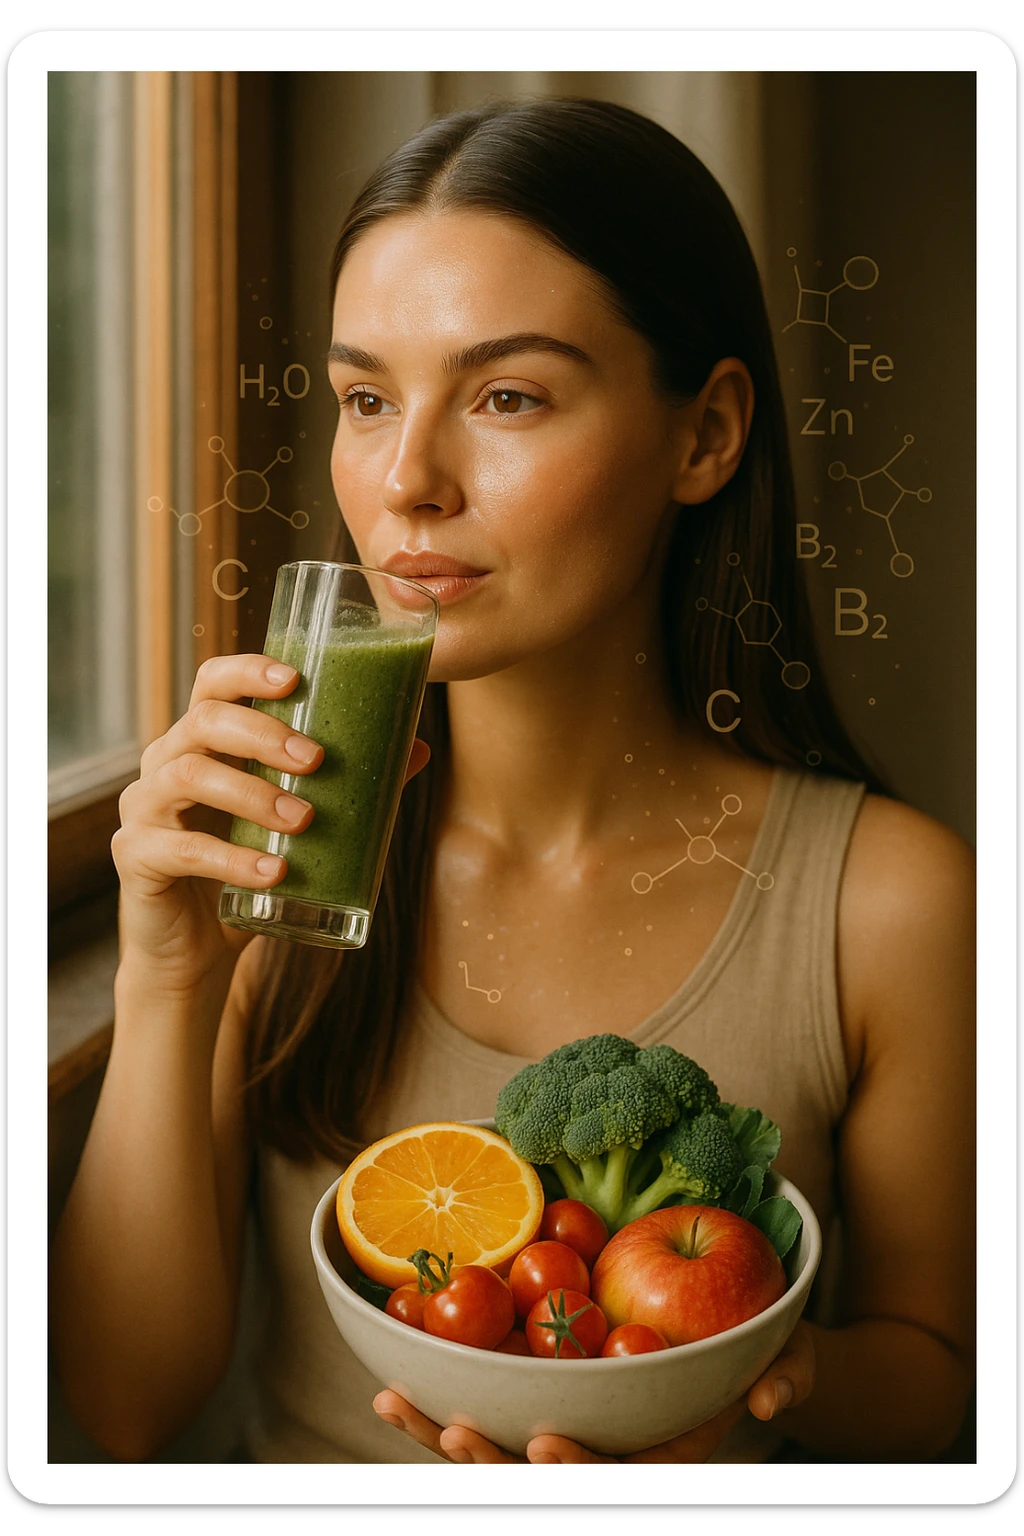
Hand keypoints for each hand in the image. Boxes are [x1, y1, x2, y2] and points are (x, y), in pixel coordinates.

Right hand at [113, 649, 431, 991]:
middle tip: (316, 760)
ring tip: (303, 821)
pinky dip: (233, 859)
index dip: (247, 671)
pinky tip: (274, 873)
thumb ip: (346, 786)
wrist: (195, 953)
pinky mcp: (136, 857)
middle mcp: (164, 764)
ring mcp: (143, 809)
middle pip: (202, 721)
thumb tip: (416, 749)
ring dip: (253, 794)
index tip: (294, 679)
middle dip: (263, 734)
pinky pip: (183, 848)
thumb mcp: (299, 827)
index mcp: (200, 743)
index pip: (212, 684)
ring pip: (189, 777)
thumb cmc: (247, 874)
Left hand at [372, 1320, 814, 1463]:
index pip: (616, 1481)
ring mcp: (567, 1431)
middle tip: (450, 1429)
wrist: (737, 1346)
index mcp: (660, 1459)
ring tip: (392, 1402)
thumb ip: (787, 1378)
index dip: (579, 1475)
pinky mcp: (538, 1401)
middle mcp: (606, 1454)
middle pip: (536, 1478)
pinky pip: (484, 1410)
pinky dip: (437, 1400)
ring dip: (439, 1434)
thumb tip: (769, 1404)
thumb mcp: (791, 1360)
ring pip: (493, 1454)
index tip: (544, 1449)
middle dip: (489, 1464)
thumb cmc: (769, 1354)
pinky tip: (392, 1379)